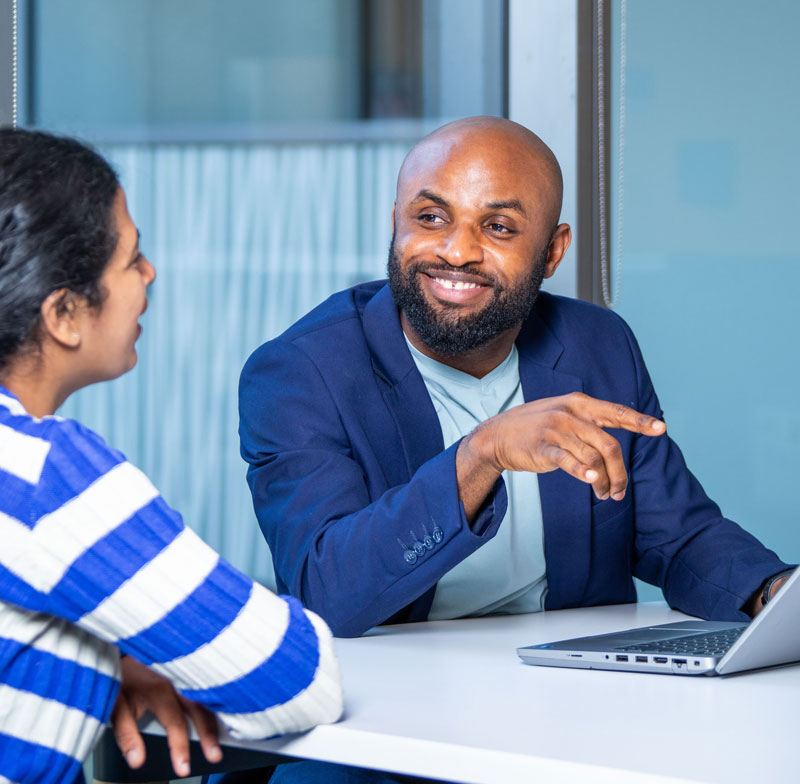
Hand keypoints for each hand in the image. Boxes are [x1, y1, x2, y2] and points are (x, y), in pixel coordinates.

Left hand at [111, 656, 221, 777]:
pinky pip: (211, 680)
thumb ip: (126, 734)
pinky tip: (229, 703)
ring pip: (209, 693)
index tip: (184, 769)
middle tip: (215, 756)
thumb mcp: (115, 706)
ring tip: (232, 730)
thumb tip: (137, 760)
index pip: (175, 724)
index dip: (180, 748)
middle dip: (209, 735)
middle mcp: (178, 680)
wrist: (130, 644)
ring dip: (220, 713)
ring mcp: (188, 671)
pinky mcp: (193, 665)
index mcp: (160, 691)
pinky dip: (220, 694)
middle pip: (200, 709)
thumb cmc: (122, 676)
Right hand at [458, 392, 664, 518]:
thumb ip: (588, 424)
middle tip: (619, 491)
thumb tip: (614, 444)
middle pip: (609, 445)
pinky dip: (583, 472)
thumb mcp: (562, 415)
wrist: (497, 435)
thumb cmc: (535, 427)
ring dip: (604, 481)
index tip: (661, 429)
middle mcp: (570, 415)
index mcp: (579, 405)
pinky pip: (570, 461)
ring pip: (593, 458)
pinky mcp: (544, 448)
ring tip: (604, 495)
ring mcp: (556, 430)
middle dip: (620, 472)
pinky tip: (592, 480)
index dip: (640, 421)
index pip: (616, 412)